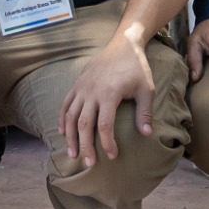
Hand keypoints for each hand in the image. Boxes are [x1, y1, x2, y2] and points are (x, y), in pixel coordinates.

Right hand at [58, 25, 154, 166]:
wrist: (123, 44)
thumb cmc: (137, 67)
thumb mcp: (146, 89)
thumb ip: (145, 112)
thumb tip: (146, 134)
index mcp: (109, 93)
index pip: (104, 125)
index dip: (106, 143)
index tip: (112, 156)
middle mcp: (91, 91)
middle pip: (83, 124)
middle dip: (85, 146)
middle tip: (89, 164)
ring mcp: (81, 87)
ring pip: (70, 116)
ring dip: (70, 137)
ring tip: (73, 154)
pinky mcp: (77, 83)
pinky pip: (65, 104)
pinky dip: (62, 119)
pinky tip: (63, 133)